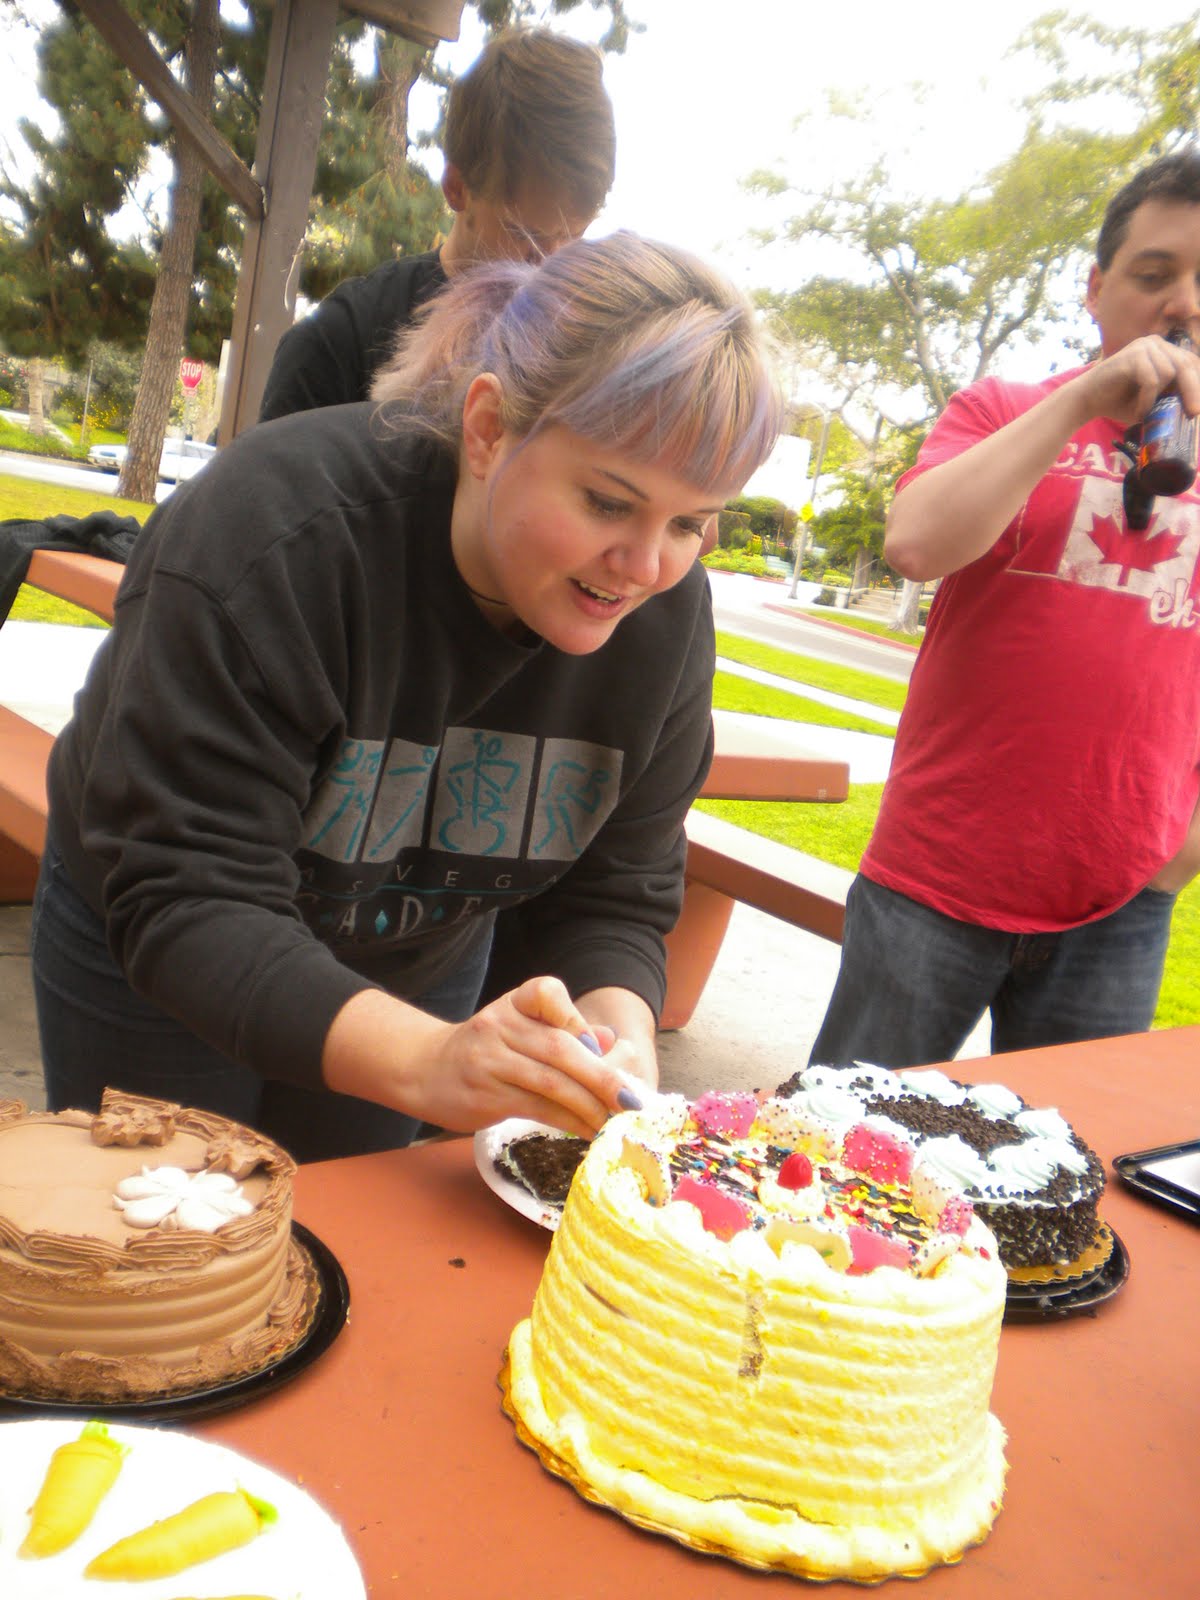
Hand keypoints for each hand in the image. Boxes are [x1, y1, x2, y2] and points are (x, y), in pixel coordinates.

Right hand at [322, 977, 641, 1139]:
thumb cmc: (483, 1049)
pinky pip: (537, 1109)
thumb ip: (561, 1030)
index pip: (546, 992)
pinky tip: (588, 1130)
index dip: (574, 1015)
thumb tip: (607, 1042)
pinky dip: (568, 1122)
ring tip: (615, 1121)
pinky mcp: (486, 1096)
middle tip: (631, 1099)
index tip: (596, 1043)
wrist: (423, 1070)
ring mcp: (490, 1061)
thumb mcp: (518, 1027)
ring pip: (551, 1083)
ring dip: (590, 1106)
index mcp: (512, 1003)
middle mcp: (499, 1026)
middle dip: (602, 1076)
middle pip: (560, 1049)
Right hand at [1075, 334, 1199, 429]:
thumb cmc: (1118, 402)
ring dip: (1159, 398)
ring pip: (1171, 373)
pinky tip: (1138, 411)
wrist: (1085, 400)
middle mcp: (1155, 343)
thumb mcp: (1152, 400)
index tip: (1197, 409)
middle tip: (1194, 414)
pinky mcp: (1133, 356)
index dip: (1197, 384)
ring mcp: (1144, 346)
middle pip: (1186, 365)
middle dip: (1193, 391)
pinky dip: (1147, 399)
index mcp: (1163, 350)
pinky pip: (1152, 380)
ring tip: (1144, 413)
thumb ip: (1172, 397)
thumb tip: (1195, 410)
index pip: (1191, 363)